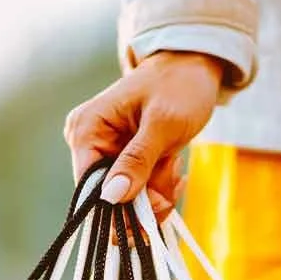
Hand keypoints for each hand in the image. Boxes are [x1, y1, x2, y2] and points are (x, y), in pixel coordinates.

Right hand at [64, 51, 224, 215]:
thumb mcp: (163, 124)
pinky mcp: (122, 158)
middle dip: (144, 199)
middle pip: (108, 197)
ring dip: (156, 192)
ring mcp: (105, 151)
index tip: (153, 212)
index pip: (88, 186)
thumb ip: (137, 161)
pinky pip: (135, 189)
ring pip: (125, 198)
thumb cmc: (179, 85)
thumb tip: (111, 197)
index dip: (117, 207)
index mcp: (87, 129)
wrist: (194, 67)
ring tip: (175, 167)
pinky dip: (157, 186)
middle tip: (173, 179)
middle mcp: (88, 142)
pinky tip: (172, 166)